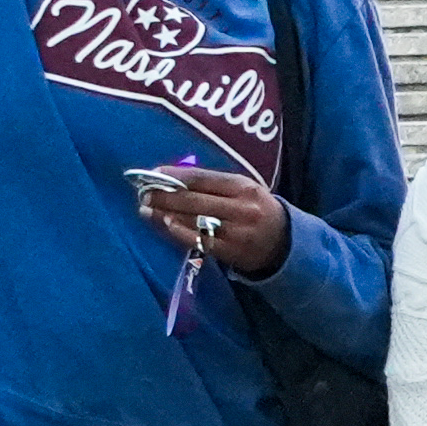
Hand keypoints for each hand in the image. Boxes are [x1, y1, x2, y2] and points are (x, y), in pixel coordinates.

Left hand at [140, 162, 290, 277]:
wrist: (283, 243)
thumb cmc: (256, 209)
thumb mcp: (244, 189)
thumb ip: (214, 183)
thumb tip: (174, 177)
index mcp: (243, 186)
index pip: (203, 178)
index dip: (175, 176)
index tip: (154, 173)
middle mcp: (240, 208)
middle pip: (195, 200)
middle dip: (165, 196)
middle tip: (143, 193)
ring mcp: (236, 232)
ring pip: (194, 221)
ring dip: (166, 215)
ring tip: (146, 210)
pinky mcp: (231, 252)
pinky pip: (199, 241)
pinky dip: (179, 232)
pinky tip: (165, 225)